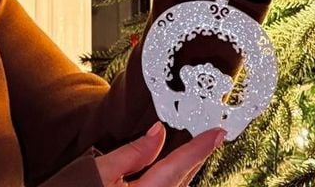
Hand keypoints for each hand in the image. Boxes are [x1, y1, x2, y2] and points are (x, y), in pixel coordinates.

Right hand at [95, 122, 222, 186]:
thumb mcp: (96, 170)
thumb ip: (132, 153)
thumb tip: (158, 132)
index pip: (175, 168)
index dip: (198, 148)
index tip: (218, 133)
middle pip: (179, 182)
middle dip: (195, 159)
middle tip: (211, 136)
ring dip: (183, 172)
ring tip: (194, 149)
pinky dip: (170, 182)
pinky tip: (170, 170)